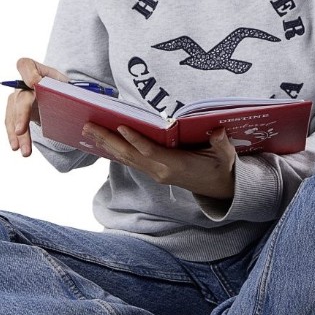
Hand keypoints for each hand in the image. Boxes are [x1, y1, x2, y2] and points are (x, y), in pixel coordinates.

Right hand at [5, 58, 67, 156]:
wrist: (58, 95)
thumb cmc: (64, 89)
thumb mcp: (69, 87)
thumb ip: (73, 90)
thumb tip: (89, 102)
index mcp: (37, 71)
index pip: (26, 66)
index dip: (29, 73)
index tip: (34, 84)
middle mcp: (23, 84)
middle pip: (20, 98)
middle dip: (21, 115)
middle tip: (21, 130)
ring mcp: (17, 98)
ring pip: (14, 116)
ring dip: (18, 135)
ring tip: (23, 151)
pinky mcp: (15, 112)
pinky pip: (12, 124)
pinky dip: (15, 137)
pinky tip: (17, 148)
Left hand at [82, 123, 237, 200]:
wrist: (219, 188)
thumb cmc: (221, 168)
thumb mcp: (226, 157)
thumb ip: (221, 144)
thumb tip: (218, 130)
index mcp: (176, 165)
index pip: (150, 151)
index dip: (135, 140)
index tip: (120, 127)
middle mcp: (160, 171)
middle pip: (130, 155)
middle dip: (108, 140)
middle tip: (89, 125)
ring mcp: (155, 173)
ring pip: (126, 158)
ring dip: (106, 144)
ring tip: (88, 130)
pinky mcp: (153, 172)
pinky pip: (130, 161)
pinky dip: (115, 150)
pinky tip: (102, 141)